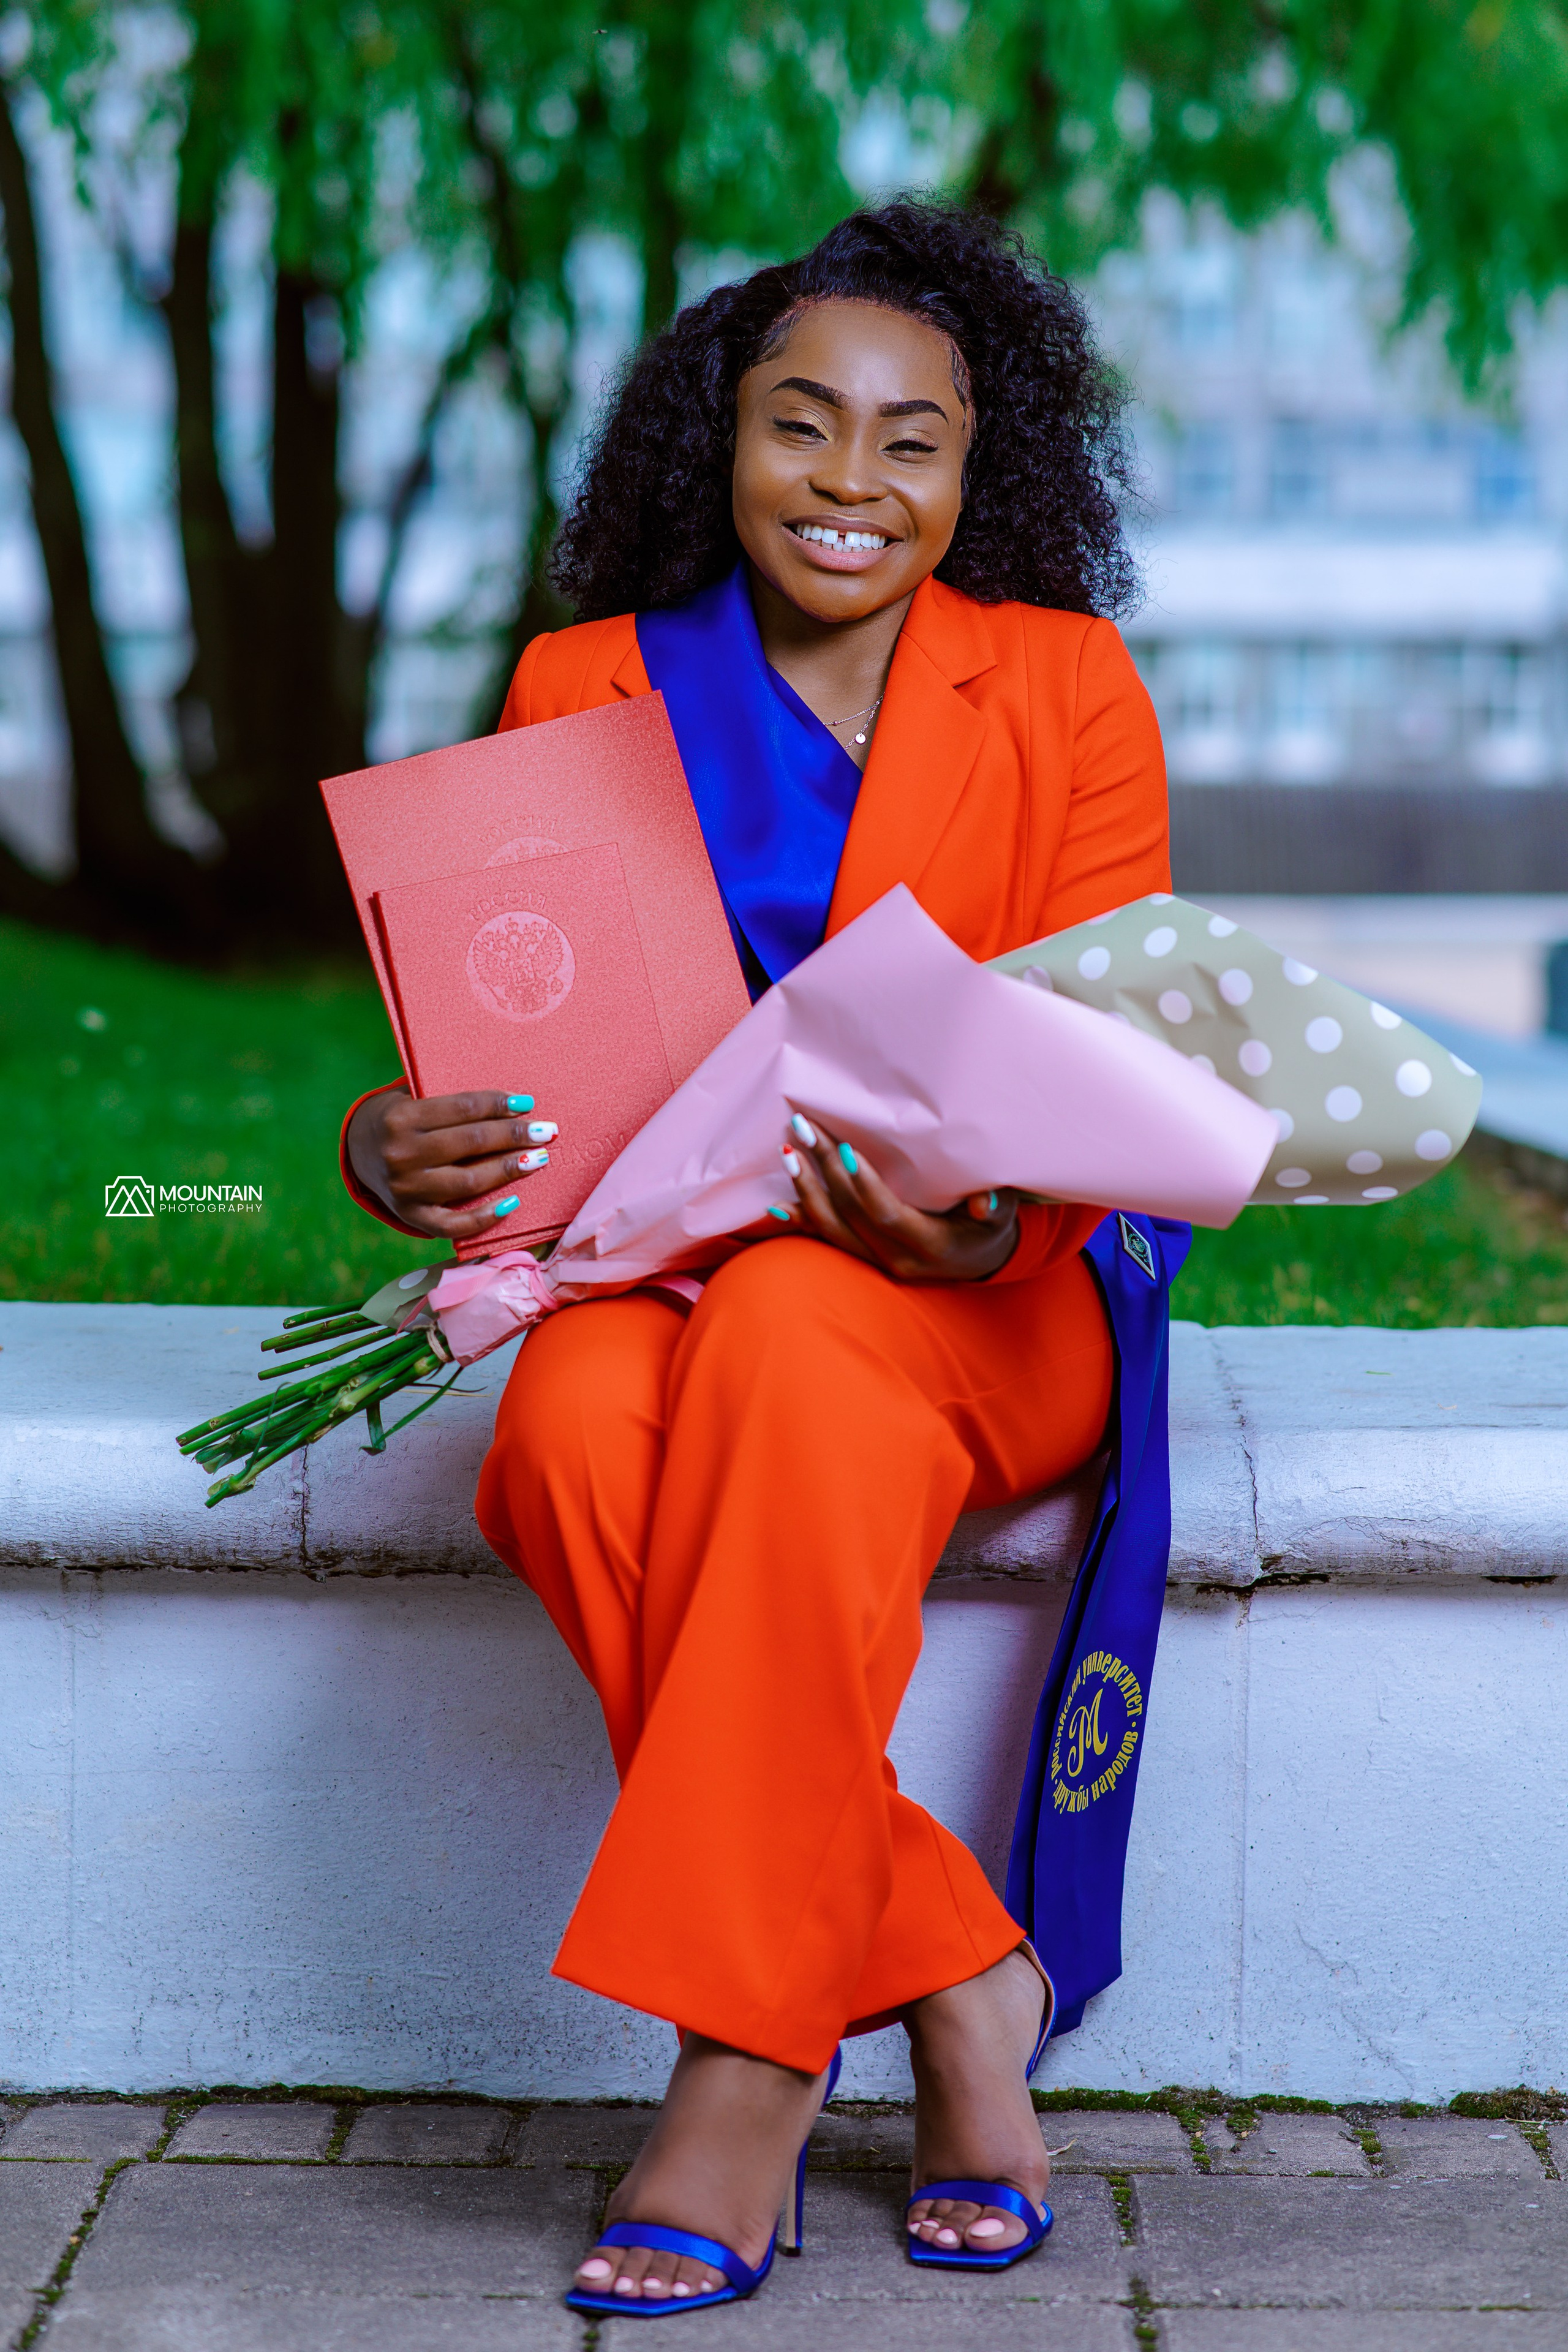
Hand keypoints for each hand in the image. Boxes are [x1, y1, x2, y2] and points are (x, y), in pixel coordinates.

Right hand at [345, 1085, 557, 1242]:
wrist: (357, 1150)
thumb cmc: (399, 1117)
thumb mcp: (411, 1097)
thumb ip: (448, 1101)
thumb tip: (511, 1104)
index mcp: (401, 1118)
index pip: (463, 1108)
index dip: (499, 1104)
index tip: (527, 1103)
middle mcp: (401, 1154)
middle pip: (472, 1143)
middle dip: (515, 1136)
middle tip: (547, 1131)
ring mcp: (406, 1189)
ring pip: (469, 1182)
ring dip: (509, 1170)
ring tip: (538, 1159)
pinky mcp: (411, 1216)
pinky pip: (453, 1224)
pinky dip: (485, 1217)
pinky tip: (512, 1203)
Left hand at [774, 1113, 1018, 1281]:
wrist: (980, 1261)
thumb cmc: (991, 1227)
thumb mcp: (1002, 1216)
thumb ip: (996, 1205)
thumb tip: (985, 1202)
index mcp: (931, 1246)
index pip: (888, 1215)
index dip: (866, 1186)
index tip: (845, 1151)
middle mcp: (899, 1259)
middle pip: (853, 1215)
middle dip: (826, 1171)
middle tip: (805, 1129)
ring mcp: (878, 1263)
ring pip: (834, 1230)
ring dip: (808, 1191)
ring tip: (789, 1153)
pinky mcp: (866, 1259)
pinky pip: (830, 1241)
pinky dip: (804, 1221)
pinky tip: (779, 1204)